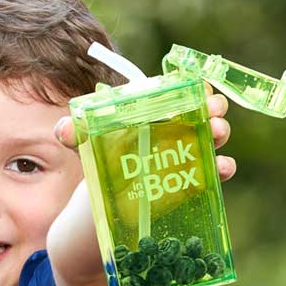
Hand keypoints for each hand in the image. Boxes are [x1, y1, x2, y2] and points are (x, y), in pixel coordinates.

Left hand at [53, 86, 236, 181]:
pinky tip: (222, 166)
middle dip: (214, 107)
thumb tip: (63, 129)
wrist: (102, 201)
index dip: (194, 85)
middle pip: (204, 109)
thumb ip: (76, 133)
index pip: (180, 89)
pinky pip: (213, 170)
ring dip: (220, 131)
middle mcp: (176, 126)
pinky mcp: (192, 179)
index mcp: (155, 110)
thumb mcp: (86, 144)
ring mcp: (187, 152)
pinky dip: (222, 167)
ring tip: (216, 132)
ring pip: (213, 136)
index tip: (199, 86)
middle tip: (213, 111)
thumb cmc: (98, 160)